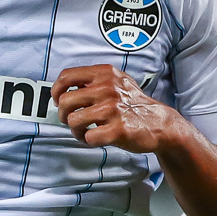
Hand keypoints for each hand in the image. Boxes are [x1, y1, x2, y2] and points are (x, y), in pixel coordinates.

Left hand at [55, 65, 185, 153]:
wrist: (160, 122)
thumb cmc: (133, 103)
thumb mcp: (116, 81)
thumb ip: (93, 80)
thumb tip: (63, 87)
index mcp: (104, 74)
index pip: (66, 77)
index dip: (56, 91)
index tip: (58, 101)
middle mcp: (107, 88)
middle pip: (65, 101)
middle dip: (64, 115)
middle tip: (72, 120)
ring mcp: (113, 109)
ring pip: (74, 121)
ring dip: (76, 130)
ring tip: (86, 131)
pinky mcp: (118, 130)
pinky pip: (88, 137)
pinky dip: (88, 140)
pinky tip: (96, 138)